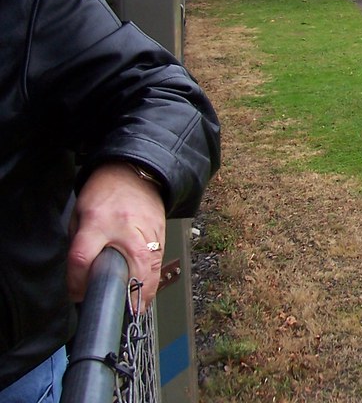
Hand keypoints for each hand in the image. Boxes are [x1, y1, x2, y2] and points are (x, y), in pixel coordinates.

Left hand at [66, 163, 166, 308]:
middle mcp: (125, 229)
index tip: (76, 292)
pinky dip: (153, 281)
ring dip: (144, 293)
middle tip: (121, 313)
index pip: (84, 257)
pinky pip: (158, 263)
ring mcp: (147, 233)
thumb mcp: (81, 213)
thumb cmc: (104, 191)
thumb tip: (78, 276)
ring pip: (150, 269)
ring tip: (136, 310)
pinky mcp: (160, 236)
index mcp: (98, 221)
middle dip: (127, 294)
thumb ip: (80, 243)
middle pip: (131, 268)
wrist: (135, 171)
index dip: (77, 281)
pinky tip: (147, 294)